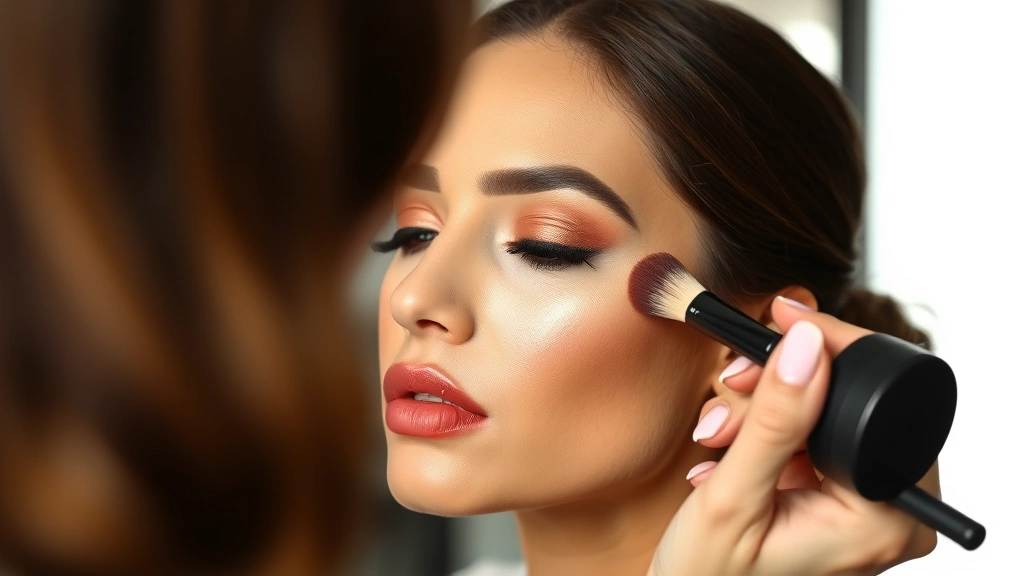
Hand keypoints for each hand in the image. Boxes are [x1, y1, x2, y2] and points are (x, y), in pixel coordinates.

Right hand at [649, 297, 938, 575]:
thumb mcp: (732, 498)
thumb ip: (775, 421)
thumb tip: (806, 344)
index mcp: (883, 520)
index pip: (876, 399)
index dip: (824, 350)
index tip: (774, 323)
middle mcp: (892, 516)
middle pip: (853, 406)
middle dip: (779, 390)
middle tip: (731, 389)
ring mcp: (870, 512)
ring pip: (831, 417)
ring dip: (765, 411)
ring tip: (716, 436)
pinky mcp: (847, 505)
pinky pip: (821, 441)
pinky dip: (773, 434)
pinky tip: (733, 454)